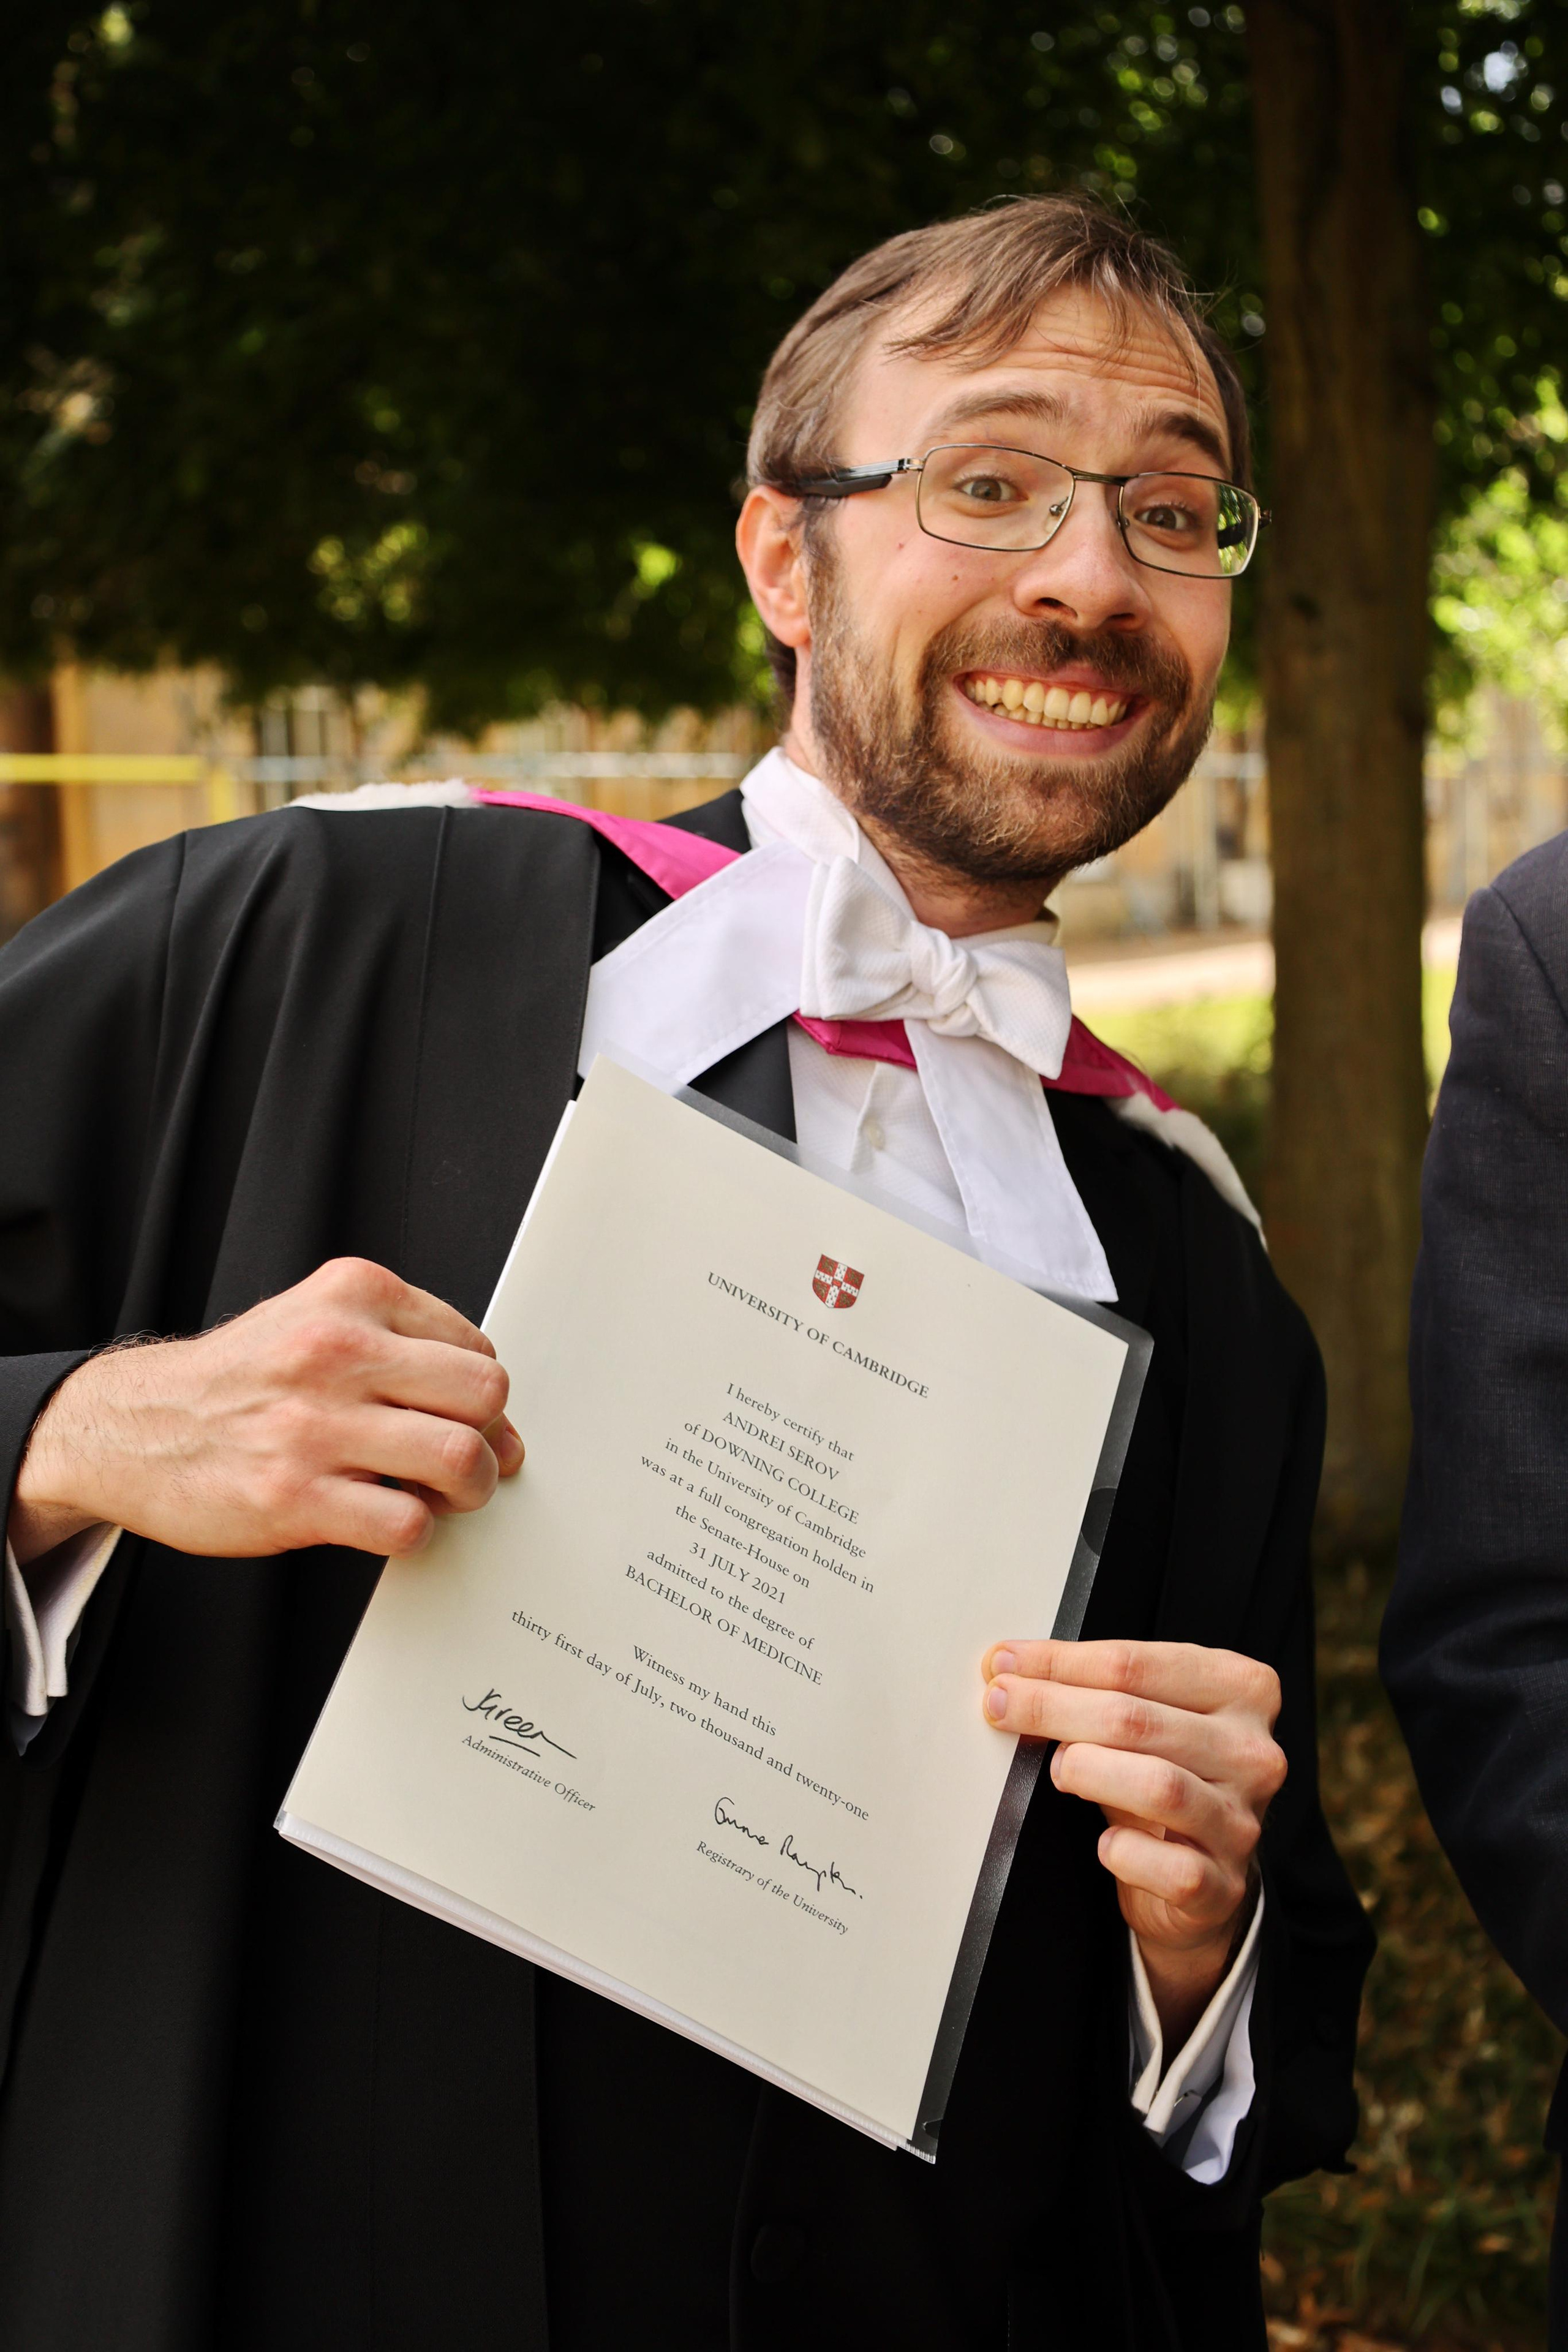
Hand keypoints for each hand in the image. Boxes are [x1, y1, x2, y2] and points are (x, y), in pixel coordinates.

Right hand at [10, 1258, 522, 1565]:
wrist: (134, 1427)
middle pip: (483, 1393)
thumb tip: (492, 1412)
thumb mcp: (316, 1318)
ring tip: (443, 1495)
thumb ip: (399, 1345)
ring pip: (460, 1456)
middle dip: (490, 1437)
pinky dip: (415, 1533)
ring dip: (469, 1489)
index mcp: (351, 1295)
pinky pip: (408, 1523)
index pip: (474, 1345)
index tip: (463, 1419)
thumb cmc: (237, 1382)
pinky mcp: (295, 1496)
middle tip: (471, 1460)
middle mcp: (336, 1351)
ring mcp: (315, 1425)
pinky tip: (388, 1520)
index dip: (480, 1395)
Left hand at [981, 1638, 1283, 2043]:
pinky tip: (1105, 1845)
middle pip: (1137, 1718)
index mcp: (1241, 1689)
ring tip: (1059, 1768)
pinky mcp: (1223, 1885)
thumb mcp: (1143, 1719)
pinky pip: (1169, 1866)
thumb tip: (1011, 1671)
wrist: (1201, 1872)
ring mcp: (1242, 1820)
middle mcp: (1252, 1752)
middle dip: (1053, 1707)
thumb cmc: (1162, 1776)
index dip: (1060, 1662)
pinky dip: (1125, 1854)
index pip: (1136, 1662)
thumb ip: (1095, 1689)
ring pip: (1158, 1784)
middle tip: (1001, 1706)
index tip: (1006, 1664)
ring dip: (1089, 1770)